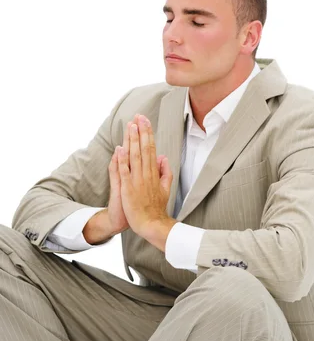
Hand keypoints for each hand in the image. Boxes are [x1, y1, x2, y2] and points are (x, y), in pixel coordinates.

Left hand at [117, 114, 172, 236]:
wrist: (152, 224)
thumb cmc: (157, 208)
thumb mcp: (166, 188)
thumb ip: (165, 172)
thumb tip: (164, 157)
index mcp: (154, 173)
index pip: (151, 148)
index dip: (147, 134)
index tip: (145, 121)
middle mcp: (146, 174)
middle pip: (144, 148)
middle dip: (141, 131)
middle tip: (139, 116)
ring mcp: (137, 180)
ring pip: (135, 156)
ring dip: (133, 140)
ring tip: (131, 126)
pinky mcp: (128, 188)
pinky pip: (125, 172)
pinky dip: (122, 160)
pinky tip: (120, 148)